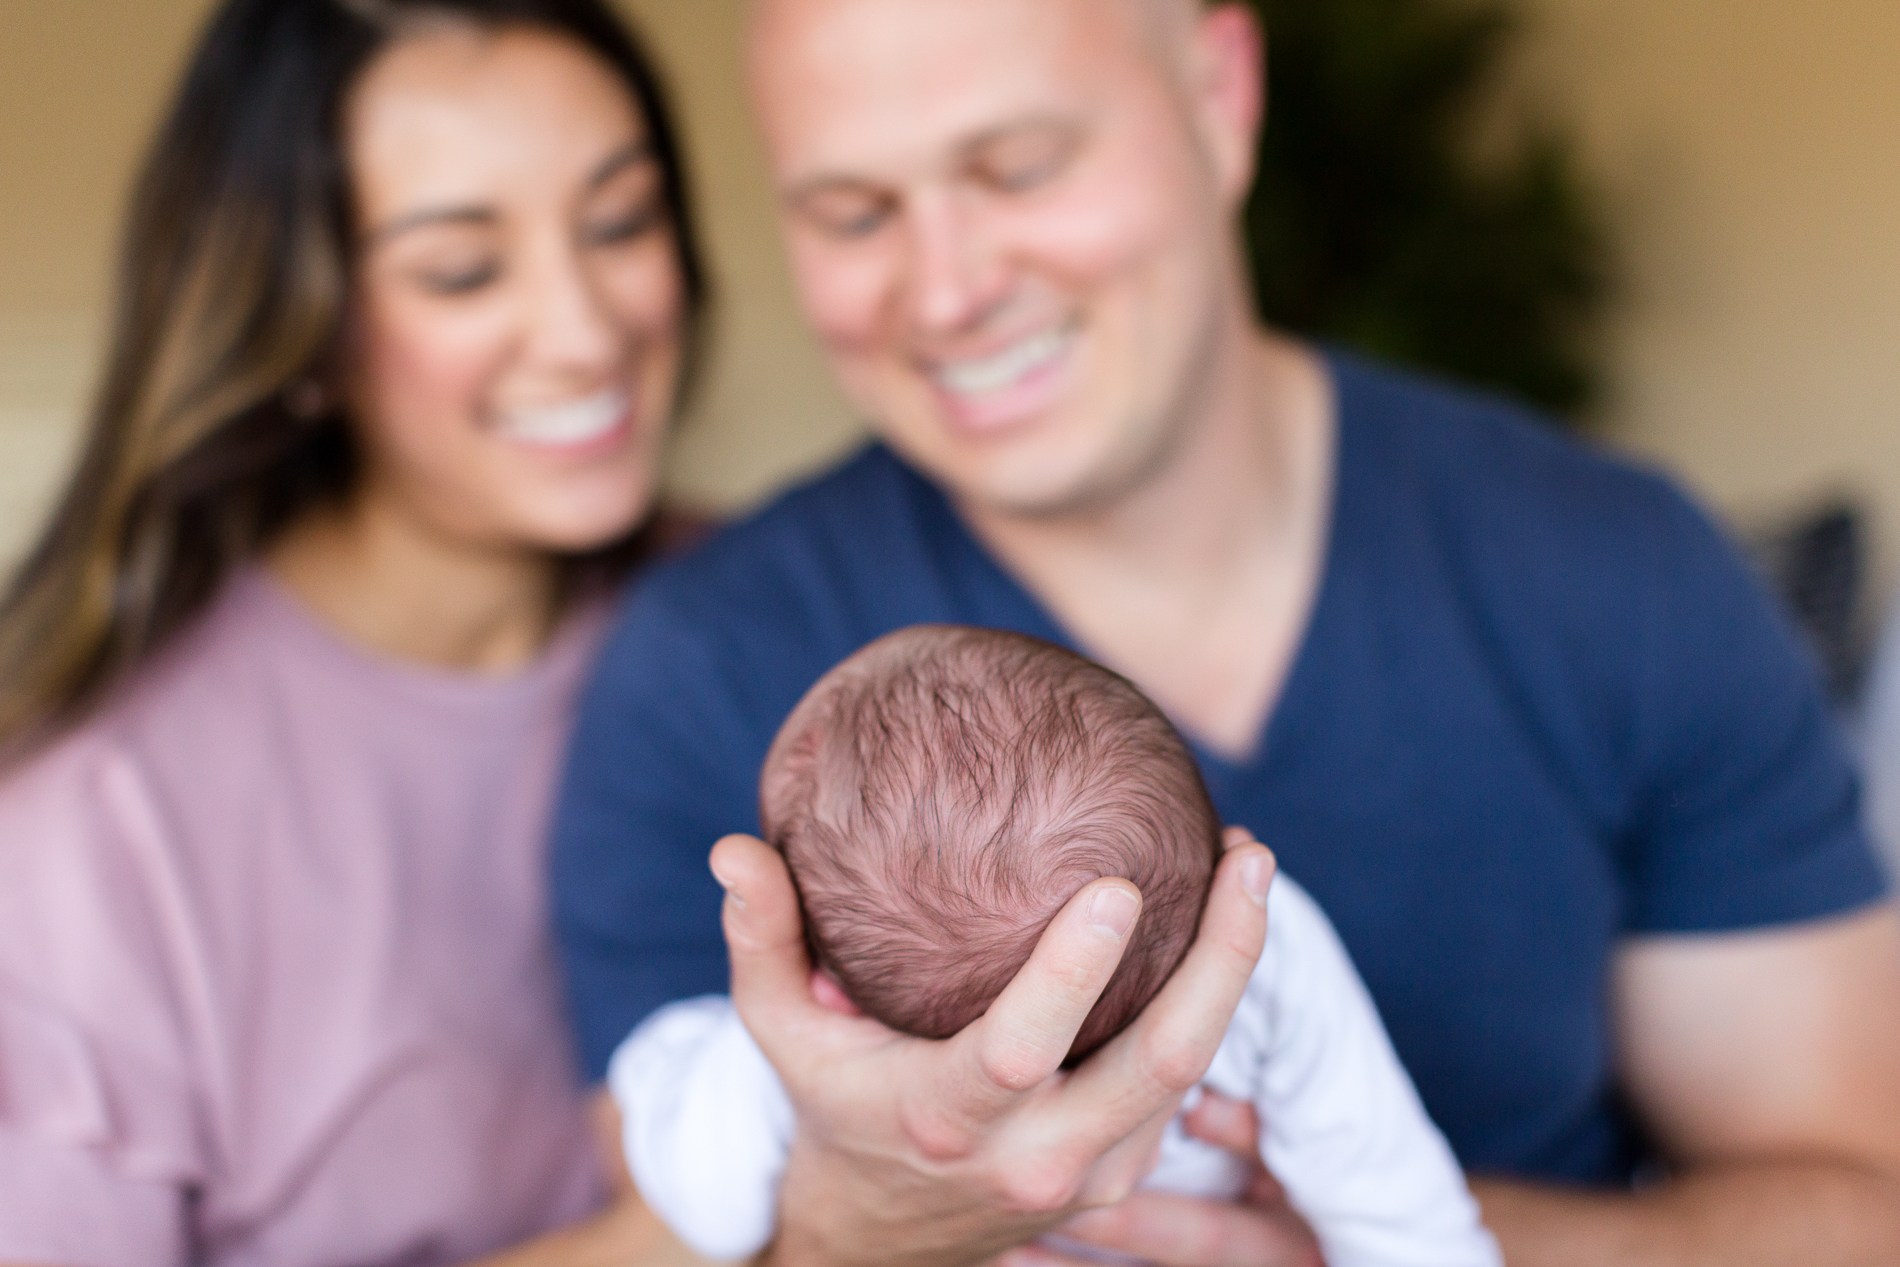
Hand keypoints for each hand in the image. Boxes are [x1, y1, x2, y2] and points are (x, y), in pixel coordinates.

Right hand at [709, 827, 1276, 1266]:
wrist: (879, 1242)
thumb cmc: (832, 1108)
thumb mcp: (781, 1031)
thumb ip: (762, 939)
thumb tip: (734, 847)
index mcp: (945, 1114)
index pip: (1022, 1045)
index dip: (1077, 969)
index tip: (1121, 882)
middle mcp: (1033, 1153)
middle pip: (1161, 1059)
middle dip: (1223, 954)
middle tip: (1248, 852)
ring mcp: (1091, 1174)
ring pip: (1192, 1072)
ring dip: (1234, 969)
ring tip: (1250, 865)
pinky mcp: (1123, 1175)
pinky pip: (1184, 1085)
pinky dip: (1213, 1005)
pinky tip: (1220, 928)